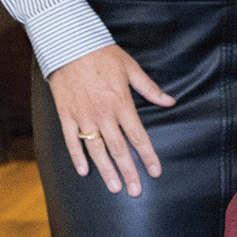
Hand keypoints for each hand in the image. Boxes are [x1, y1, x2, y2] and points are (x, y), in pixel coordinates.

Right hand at [46, 44, 174, 194]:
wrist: (70, 45)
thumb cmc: (103, 55)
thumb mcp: (132, 69)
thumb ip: (150, 89)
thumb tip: (170, 101)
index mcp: (122, 104)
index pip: (138, 136)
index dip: (147, 155)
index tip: (155, 171)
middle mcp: (103, 114)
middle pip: (118, 148)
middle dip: (129, 171)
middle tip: (136, 191)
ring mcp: (83, 116)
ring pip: (96, 149)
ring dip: (106, 170)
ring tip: (115, 188)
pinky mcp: (66, 115)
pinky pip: (71, 140)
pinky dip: (77, 157)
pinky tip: (84, 172)